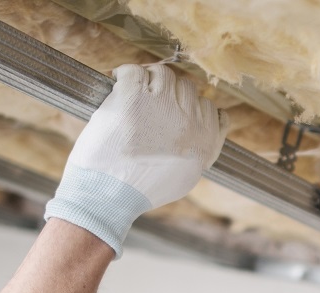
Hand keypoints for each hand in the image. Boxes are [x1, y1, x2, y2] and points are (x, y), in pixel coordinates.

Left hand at [44, 63, 228, 254]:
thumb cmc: (142, 190)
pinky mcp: (133, 98)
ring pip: (164, 74)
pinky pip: (135, 70)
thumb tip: (204, 133)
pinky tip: (118, 81)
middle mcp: (188, 122)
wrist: (109, 195)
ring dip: (150, 78)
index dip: (191, 108)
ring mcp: (161, 107)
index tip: (176, 110)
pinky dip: (126, 73)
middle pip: (188, 88)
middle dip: (171, 92)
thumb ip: (201, 152)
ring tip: (135, 89)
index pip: (210, 108)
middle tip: (151, 99)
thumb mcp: (187, 177)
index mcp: (205, 142)